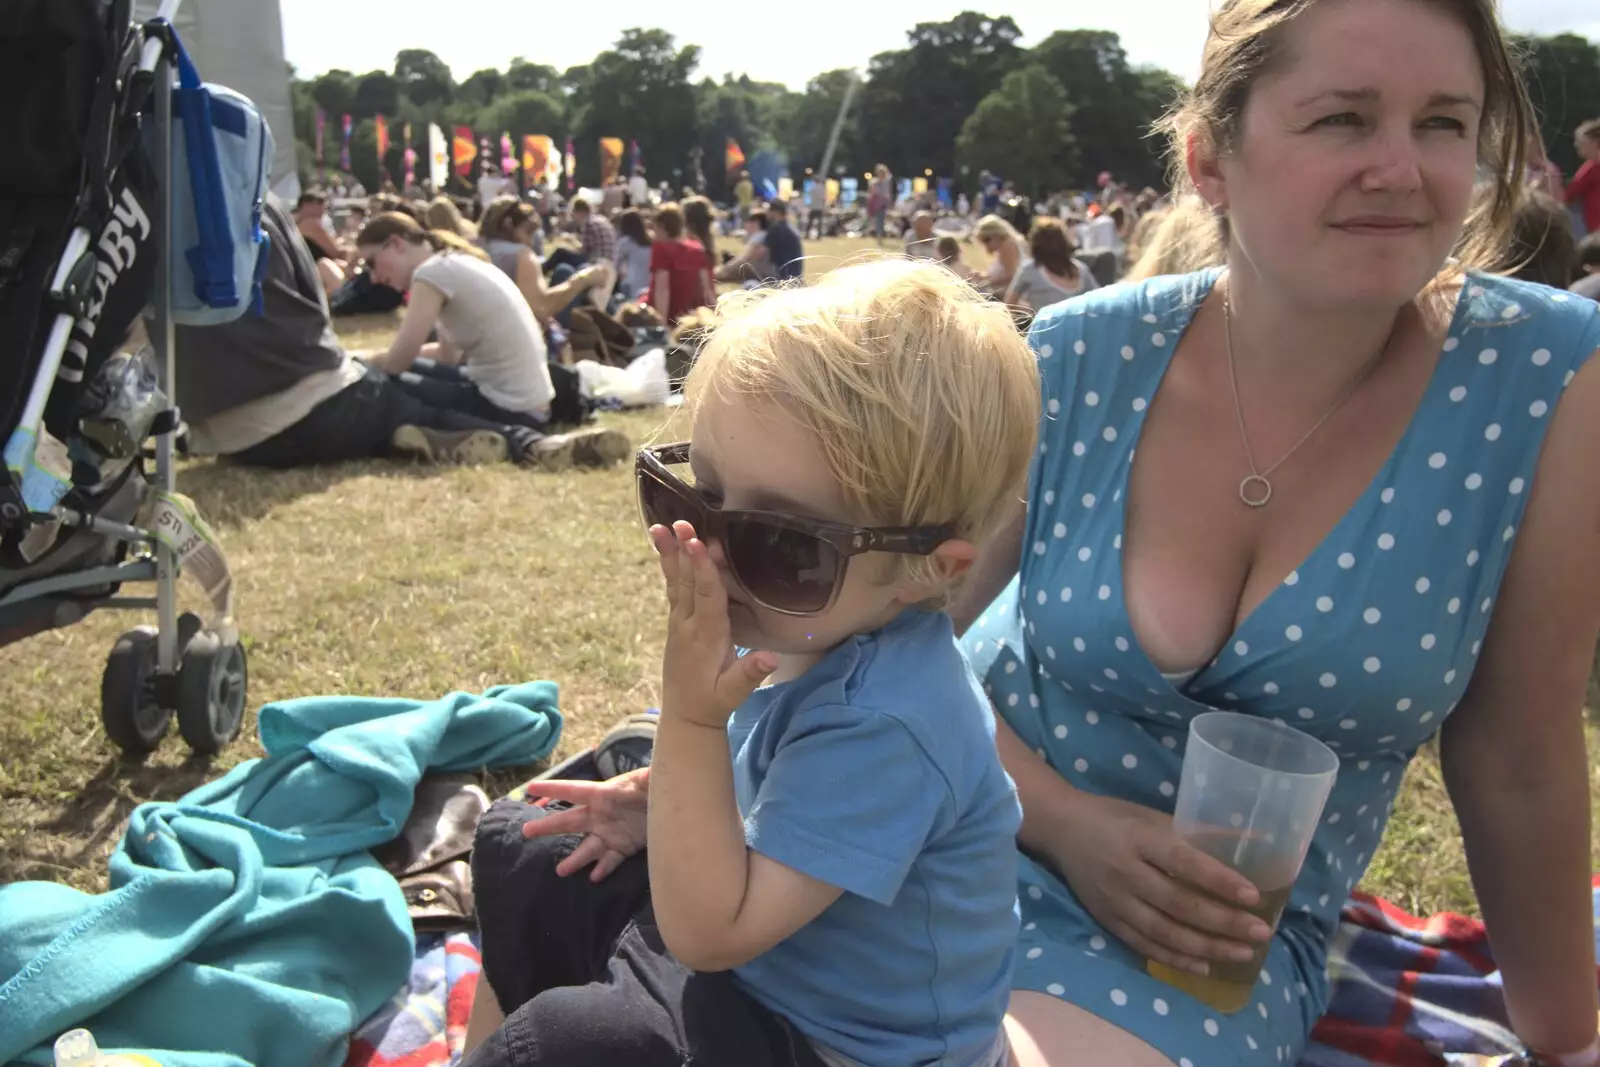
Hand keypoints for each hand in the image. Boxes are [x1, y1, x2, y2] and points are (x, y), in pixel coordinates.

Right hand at [521, 768, 650, 881]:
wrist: (677, 809)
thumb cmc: (661, 786)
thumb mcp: (652, 779)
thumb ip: (646, 777)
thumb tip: (649, 773)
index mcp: (604, 794)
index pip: (574, 790)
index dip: (553, 788)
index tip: (529, 788)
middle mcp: (602, 815)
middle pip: (570, 821)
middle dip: (548, 826)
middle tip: (526, 832)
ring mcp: (611, 832)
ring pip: (587, 847)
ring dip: (575, 859)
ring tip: (560, 870)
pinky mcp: (624, 847)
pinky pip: (609, 860)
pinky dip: (602, 869)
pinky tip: (593, 878)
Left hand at [651, 521, 774, 728]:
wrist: (686, 716)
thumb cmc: (714, 703)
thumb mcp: (734, 694)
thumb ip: (749, 674)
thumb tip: (770, 658)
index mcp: (706, 638)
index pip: (706, 598)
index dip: (704, 570)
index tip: (699, 544)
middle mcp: (688, 625)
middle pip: (687, 583)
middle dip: (684, 553)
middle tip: (680, 523)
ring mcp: (678, 622)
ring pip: (675, 582)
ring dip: (669, 554)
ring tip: (659, 527)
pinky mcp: (676, 621)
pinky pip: (673, 588)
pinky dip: (669, 565)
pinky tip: (665, 546)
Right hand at [1037, 791, 1273, 975]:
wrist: (1061, 829)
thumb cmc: (1115, 818)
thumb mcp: (1153, 816)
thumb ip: (1198, 832)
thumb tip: (1253, 840)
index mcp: (1139, 839)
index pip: (1184, 862)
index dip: (1219, 881)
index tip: (1254, 896)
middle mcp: (1125, 872)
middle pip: (1179, 903)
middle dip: (1223, 922)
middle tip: (1260, 932)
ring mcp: (1114, 900)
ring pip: (1165, 932)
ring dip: (1207, 947)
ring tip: (1243, 954)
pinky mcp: (1107, 920)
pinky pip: (1144, 946)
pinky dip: (1175, 959)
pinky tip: (1204, 966)